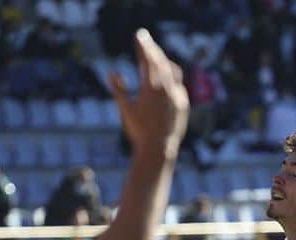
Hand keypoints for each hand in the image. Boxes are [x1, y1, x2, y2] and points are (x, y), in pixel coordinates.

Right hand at [108, 29, 188, 159]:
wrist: (160, 149)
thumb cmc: (139, 131)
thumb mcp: (125, 110)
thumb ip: (119, 90)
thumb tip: (112, 73)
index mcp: (151, 88)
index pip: (148, 60)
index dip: (143, 46)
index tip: (139, 34)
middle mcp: (167, 89)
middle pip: (161, 62)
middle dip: (152, 49)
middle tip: (145, 39)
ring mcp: (178, 96)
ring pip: (173, 72)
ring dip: (164, 62)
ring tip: (156, 56)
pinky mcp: (183, 105)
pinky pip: (178, 85)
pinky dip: (171, 77)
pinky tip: (167, 78)